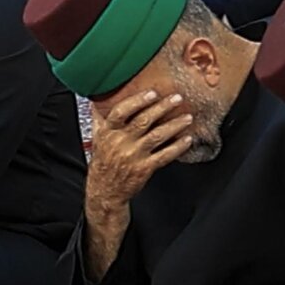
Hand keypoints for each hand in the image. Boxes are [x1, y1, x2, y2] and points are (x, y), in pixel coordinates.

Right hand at [86, 91, 193, 216]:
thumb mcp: (96, 137)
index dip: (137, 101)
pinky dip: (177, 147)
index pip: (121, 112)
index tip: (152, 93)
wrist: (105, 190)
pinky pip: (164, 155)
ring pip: (157, 136)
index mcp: (108, 132)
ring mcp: (133, 156)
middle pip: (144, 121)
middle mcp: (121, 142)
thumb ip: (100, 117)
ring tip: (187, 117)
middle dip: (163, 107)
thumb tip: (98, 97)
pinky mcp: (144, 168)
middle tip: (177, 98)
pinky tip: (187, 139)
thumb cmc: (103, 162)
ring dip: (174, 125)